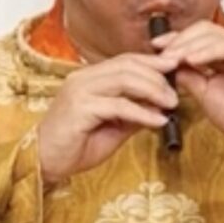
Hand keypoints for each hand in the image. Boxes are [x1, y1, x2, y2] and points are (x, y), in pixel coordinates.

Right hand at [37, 54, 179, 184]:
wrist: (46, 162)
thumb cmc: (77, 144)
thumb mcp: (115, 126)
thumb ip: (135, 112)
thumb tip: (162, 106)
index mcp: (90, 77)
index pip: (127, 60)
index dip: (153, 62)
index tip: (177, 68)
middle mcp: (83, 78)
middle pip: (128, 66)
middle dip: (158, 77)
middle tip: (176, 95)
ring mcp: (79, 90)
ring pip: (124, 80)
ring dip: (153, 91)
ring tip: (171, 105)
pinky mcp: (79, 108)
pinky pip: (118, 105)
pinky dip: (142, 112)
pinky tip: (158, 121)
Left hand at [150, 21, 223, 166]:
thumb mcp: (205, 94)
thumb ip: (190, 77)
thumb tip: (170, 65)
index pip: (198, 36)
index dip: (176, 39)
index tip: (155, 48)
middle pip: (204, 30)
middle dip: (179, 40)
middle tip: (161, 53)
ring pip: (214, 35)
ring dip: (189, 45)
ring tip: (172, 57)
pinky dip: (207, 51)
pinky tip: (191, 60)